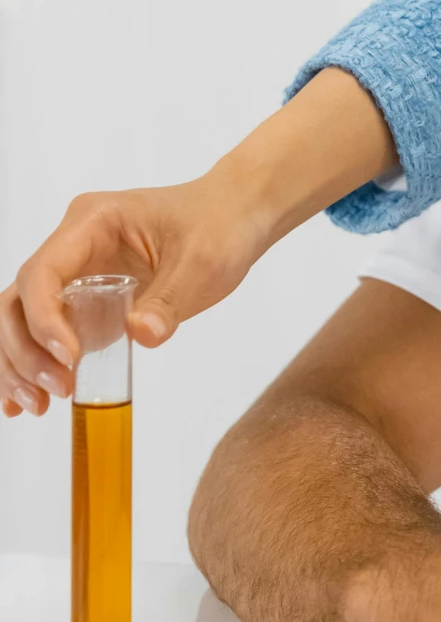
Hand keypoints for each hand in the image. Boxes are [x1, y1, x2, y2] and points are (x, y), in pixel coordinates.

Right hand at [1, 69, 395, 415]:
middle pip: (17, 300)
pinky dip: (32, 363)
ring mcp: (74, 271)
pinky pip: (43, 330)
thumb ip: (169, 300)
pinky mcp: (83, 297)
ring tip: (38, 406)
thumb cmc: (220, 226)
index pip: (43, 272)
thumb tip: (141, 335)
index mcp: (93, 221)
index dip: (44, 320)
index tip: (70, 358)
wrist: (237, 215)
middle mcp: (73, 244)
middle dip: (23, 350)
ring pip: (20, 318)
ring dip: (19, 363)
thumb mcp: (204, 262)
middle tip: (52, 392)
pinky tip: (29, 401)